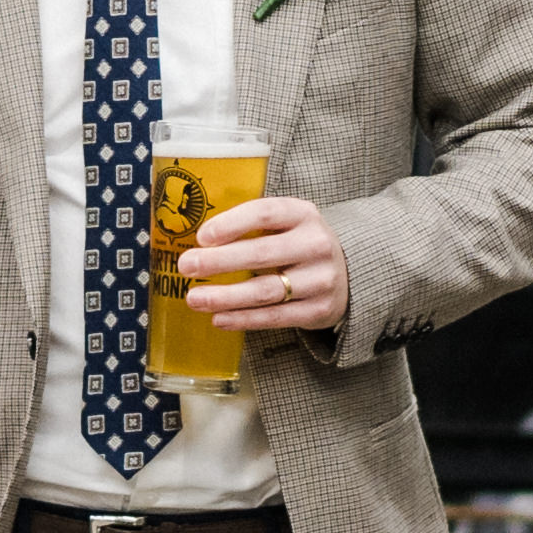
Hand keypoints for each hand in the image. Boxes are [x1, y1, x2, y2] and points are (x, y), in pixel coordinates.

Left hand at [180, 192, 349, 342]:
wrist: (346, 273)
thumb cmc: (297, 243)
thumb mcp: (286, 222)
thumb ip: (252, 225)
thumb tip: (198, 241)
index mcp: (303, 214)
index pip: (264, 213)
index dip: (231, 224)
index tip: (202, 236)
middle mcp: (315, 244)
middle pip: (261, 253)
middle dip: (219, 261)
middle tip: (187, 266)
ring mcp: (319, 279)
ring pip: (265, 290)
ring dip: (225, 296)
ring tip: (194, 298)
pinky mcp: (318, 310)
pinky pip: (274, 316)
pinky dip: (243, 319)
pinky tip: (219, 318)